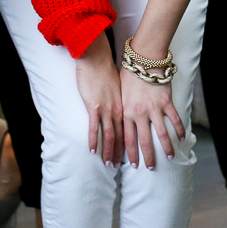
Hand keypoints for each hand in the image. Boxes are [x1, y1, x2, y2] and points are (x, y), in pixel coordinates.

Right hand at [73, 34, 124, 166]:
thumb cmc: (106, 72)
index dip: (131, 145)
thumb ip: (120, 101)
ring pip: (110, 136)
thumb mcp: (119, 88)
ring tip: (109, 164)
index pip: (130, 130)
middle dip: (123, 154)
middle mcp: (118, 110)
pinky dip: (94, 140)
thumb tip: (122, 109)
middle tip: (124, 168)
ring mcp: (106, 110)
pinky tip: (93, 151)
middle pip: (122, 136)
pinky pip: (94, 128)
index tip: (133, 157)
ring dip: (110, 151)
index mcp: (125, 106)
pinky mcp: (94, 107)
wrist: (97, 60)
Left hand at [120, 67, 185, 170]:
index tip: (132, 165)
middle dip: (147, 157)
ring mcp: (154, 109)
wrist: (143, 59)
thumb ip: (122, 109)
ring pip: (161, 134)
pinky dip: (179, 129)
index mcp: (126, 113)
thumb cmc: (129, 74)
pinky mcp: (166, 102)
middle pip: (144, 141)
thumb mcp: (120, 94)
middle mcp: (140, 114)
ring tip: (169, 157)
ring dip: (166, 147)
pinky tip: (182, 138)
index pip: (127, 139)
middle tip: (151, 169)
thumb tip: (120, 122)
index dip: (130, 154)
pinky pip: (174, 119)